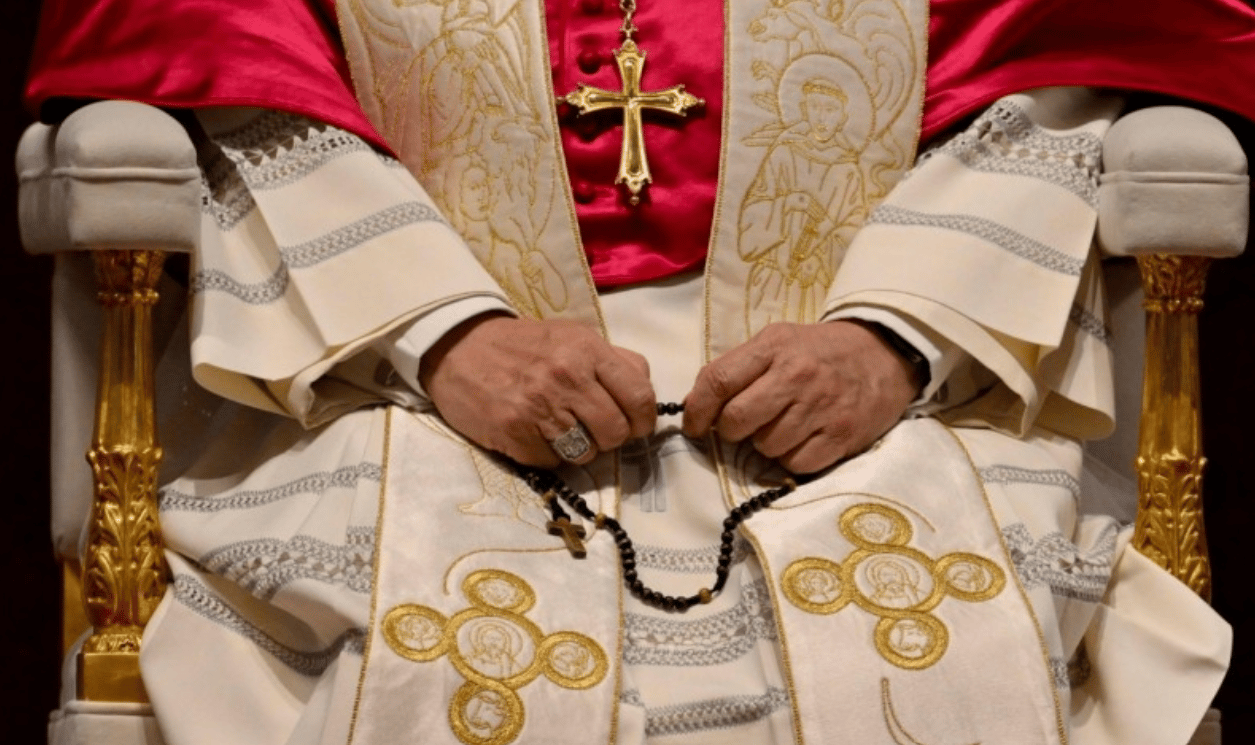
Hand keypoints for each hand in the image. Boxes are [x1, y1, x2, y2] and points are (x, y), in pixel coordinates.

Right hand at [419, 313, 656, 466]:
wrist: (458, 347)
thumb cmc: (522, 345)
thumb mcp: (572, 336)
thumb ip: (613, 361)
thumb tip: (644, 394)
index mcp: (588, 349)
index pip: (640, 398)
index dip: (642, 421)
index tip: (633, 425)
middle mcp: (567, 376)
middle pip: (616, 432)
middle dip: (610, 438)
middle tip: (593, 430)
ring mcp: (539, 406)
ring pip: (587, 453)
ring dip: (579, 449)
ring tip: (561, 430)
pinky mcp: (514, 431)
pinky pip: (551, 462)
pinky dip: (547, 455)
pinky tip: (533, 434)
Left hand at [681, 321, 919, 473]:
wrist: (885, 354)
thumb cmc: (820, 352)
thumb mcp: (777, 343)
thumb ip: (737, 369)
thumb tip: (695, 405)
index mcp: (774, 347)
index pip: (718, 380)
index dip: (697, 410)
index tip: (694, 426)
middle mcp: (797, 375)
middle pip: (736, 420)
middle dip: (730, 431)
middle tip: (742, 427)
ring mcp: (822, 407)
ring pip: (765, 447)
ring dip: (765, 444)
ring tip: (784, 425)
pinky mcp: (842, 435)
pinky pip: (796, 464)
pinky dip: (793, 458)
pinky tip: (804, 438)